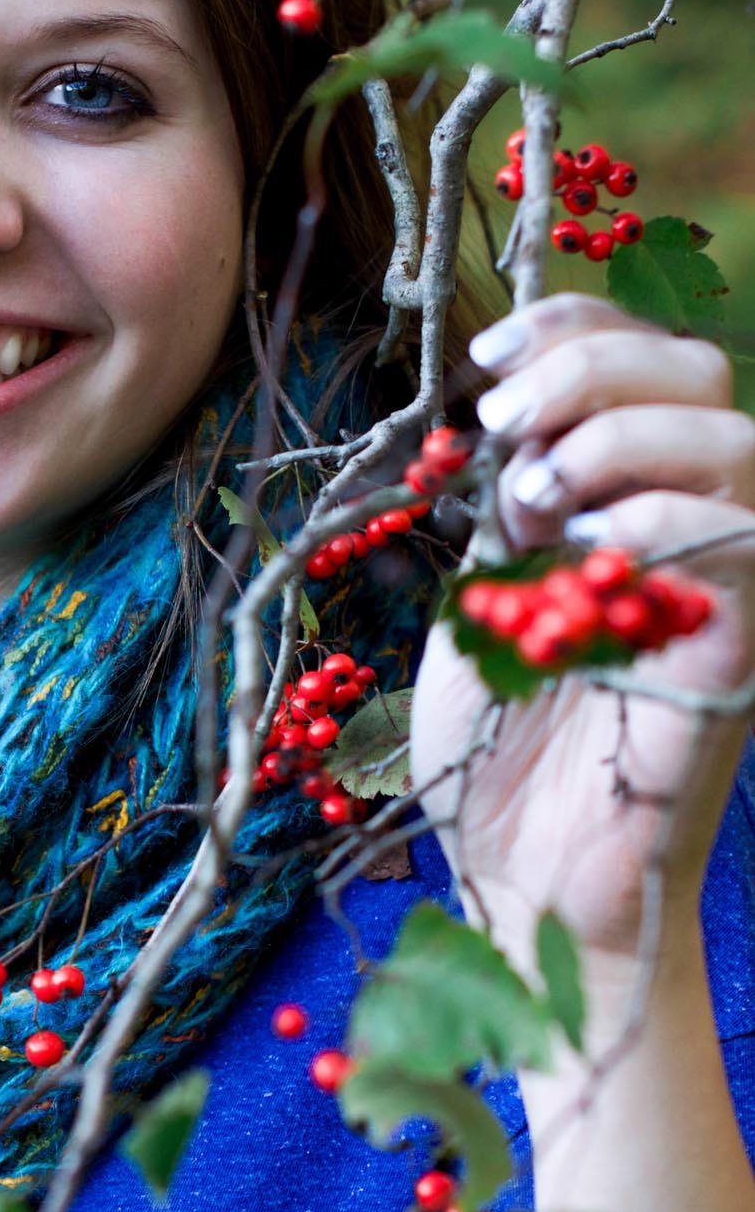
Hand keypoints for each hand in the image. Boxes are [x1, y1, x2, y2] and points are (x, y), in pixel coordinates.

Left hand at [409, 292, 754, 967]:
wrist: (519, 881)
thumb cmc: (499, 754)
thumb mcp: (482, 598)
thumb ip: (509, 511)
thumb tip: (508, 415)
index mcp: (636, 507)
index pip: (648, 366)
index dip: (578, 330)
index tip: (485, 355)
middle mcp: (698, 536)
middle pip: (700, 379)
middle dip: (588, 370)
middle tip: (500, 422)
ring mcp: (729, 593)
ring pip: (739, 447)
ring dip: (620, 438)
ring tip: (533, 499)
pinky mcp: (739, 655)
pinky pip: (742, 547)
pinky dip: (657, 520)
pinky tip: (582, 549)